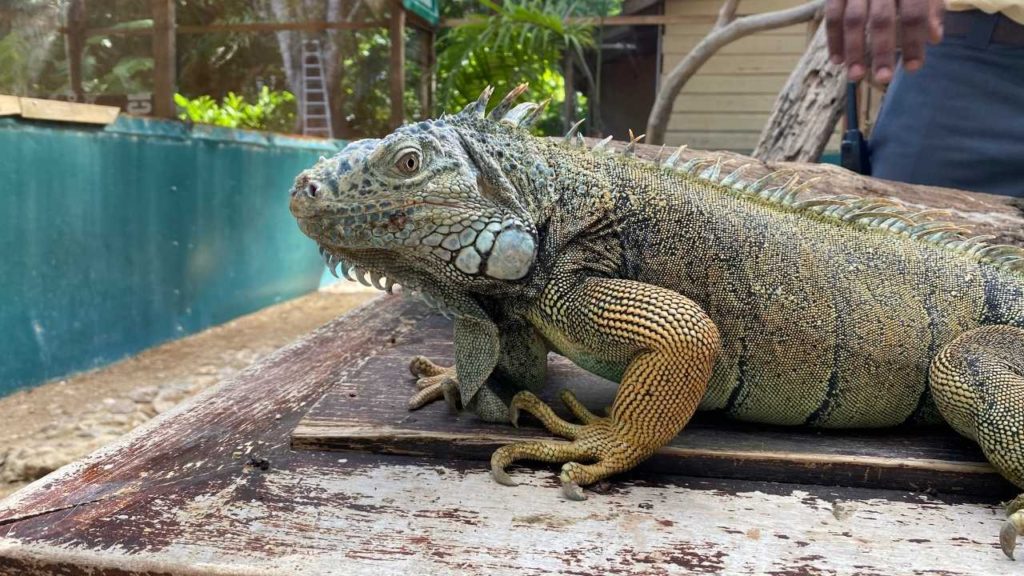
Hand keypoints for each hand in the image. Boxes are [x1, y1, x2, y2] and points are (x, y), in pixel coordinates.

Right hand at [826, 0, 944, 82]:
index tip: (914, 68)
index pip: (914, 13)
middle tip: (883, 78)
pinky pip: (832, 15)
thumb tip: (935, 37)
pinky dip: (833, 39)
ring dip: (853, 50)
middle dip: (882, 51)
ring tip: (856, 76)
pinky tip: (836, 61)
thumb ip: (931, 6)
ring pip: (853, 20)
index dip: (915, 41)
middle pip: (882, 19)